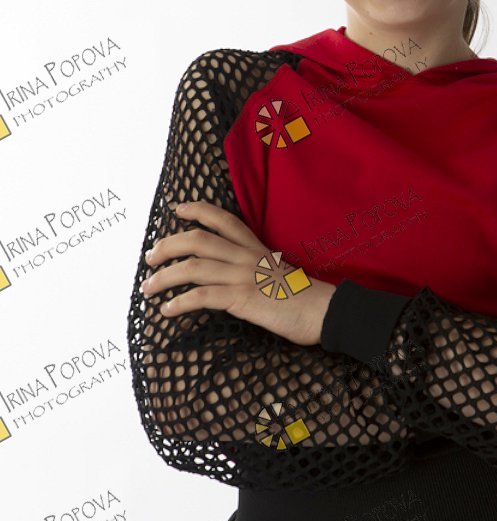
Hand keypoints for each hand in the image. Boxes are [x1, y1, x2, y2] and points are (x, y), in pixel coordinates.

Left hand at [140, 200, 335, 345]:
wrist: (324, 310)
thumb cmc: (304, 297)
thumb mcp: (278, 273)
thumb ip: (255, 269)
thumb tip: (235, 278)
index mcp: (255, 248)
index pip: (223, 219)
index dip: (198, 211)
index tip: (177, 209)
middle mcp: (246, 257)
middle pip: (197, 240)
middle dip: (167, 246)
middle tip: (149, 258)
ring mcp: (243, 276)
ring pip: (193, 267)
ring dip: (164, 277)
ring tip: (148, 288)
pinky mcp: (242, 299)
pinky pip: (202, 296)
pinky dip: (180, 302)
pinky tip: (167, 310)